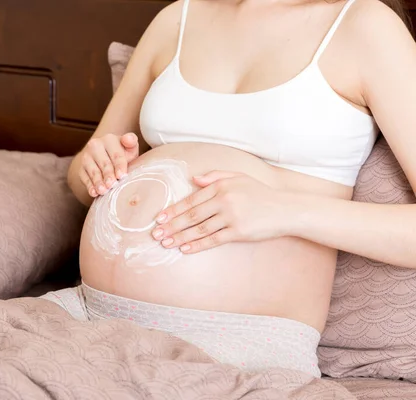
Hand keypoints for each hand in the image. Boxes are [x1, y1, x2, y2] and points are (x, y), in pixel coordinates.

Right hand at [79, 132, 138, 197]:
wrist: (107, 160)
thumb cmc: (122, 155)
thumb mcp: (130, 148)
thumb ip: (131, 142)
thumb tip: (128, 139)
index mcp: (109, 139)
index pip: (116, 154)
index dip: (119, 166)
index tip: (122, 176)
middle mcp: (95, 145)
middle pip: (104, 163)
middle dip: (108, 175)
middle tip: (112, 185)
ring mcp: (86, 157)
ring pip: (93, 171)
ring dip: (98, 182)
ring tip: (103, 191)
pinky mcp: (81, 168)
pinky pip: (85, 178)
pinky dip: (89, 186)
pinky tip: (94, 193)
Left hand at [151, 171, 290, 253]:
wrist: (285, 209)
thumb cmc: (260, 193)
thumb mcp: (239, 178)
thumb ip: (215, 176)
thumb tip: (194, 179)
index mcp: (221, 186)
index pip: (191, 199)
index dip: (174, 210)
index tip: (160, 218)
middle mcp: (224, 200)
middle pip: (192, 215)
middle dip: (172, 225)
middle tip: (156, 233)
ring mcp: (231, 217)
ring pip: (199, 229)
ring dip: (180, 237)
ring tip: (166, 243)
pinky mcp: (239, 232)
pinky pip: (213, 240)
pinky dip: (197, 245)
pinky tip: (185, 249)